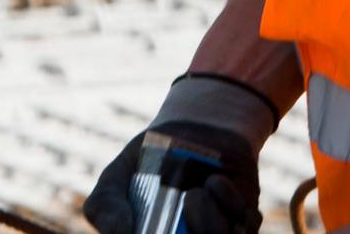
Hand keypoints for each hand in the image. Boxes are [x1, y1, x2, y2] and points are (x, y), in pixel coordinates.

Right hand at [81, 74, 277, 233]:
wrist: (192, 126)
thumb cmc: (149, 159)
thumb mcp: (115, 177)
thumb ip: (104, 206)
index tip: (155, 227)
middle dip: (200, 228)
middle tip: (188, 198)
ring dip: (211, 219)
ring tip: (199, 188)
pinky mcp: (245, 221)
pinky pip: (246, 227)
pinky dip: (230, 203)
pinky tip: (216, 181)